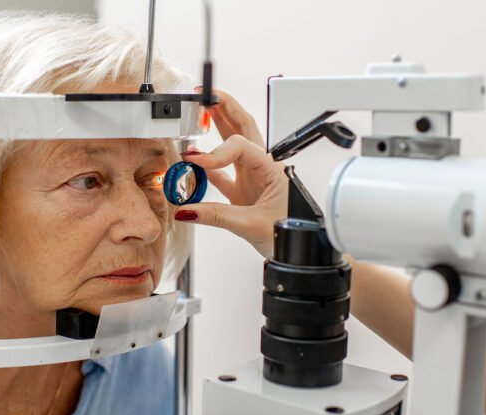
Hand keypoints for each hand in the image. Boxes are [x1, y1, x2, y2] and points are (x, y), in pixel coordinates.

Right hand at [174, 89, 287, 257]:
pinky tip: (195, 162)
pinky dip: (208, 168)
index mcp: (272, 169)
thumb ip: (215, 216)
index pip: (242, 146)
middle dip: (225, 107)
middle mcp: (263, 168)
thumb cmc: (289, 233)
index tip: (196, 161)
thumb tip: (187, 210)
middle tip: (205, 95)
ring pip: (233, 146)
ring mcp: (253, 178)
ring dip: (217, 129)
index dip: (216, 151)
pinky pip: (224, 174)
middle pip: (243, 127)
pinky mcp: (244, 192)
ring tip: (199, 115)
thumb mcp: (251, 225)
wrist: (298, 249)